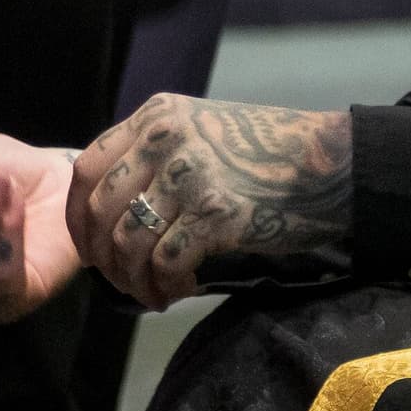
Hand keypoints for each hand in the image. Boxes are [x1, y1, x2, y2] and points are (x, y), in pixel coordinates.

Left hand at [67, 94, 352, 309]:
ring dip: (133, 280)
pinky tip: (178, 293)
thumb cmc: (268, 153)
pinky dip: (165, 287)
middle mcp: (165, 139)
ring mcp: (190, 175)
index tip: (89, 247)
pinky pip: (167, 263)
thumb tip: (111, 210)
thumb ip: (155, 154)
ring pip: (130, 242)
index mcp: (156, 117)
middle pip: (102, 210)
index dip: (78, 216)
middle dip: (103, 257)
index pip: (86, 168)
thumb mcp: (201, 130)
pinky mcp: (217, 213)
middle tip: (120, 281)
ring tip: (150, 293)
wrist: (331, 163)